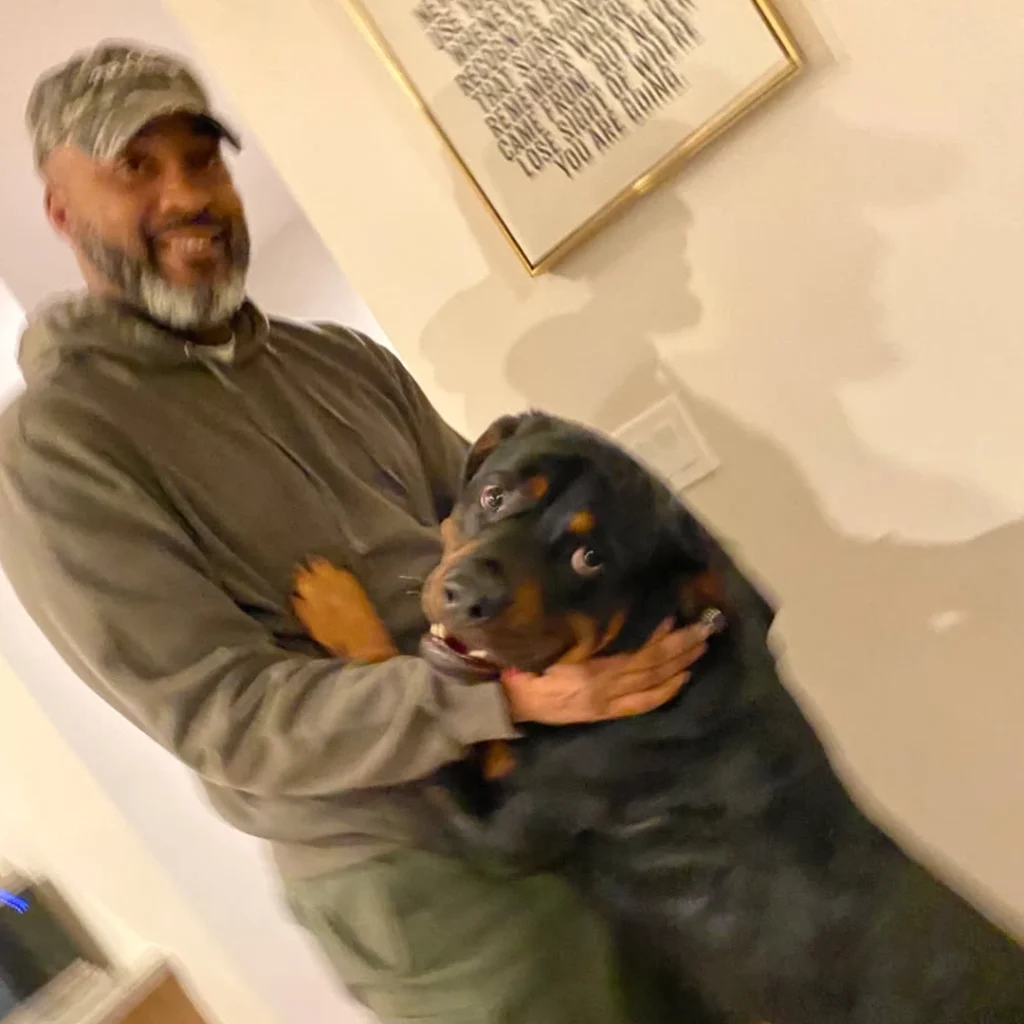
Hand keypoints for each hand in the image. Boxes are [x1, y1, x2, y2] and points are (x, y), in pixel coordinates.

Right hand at [501, 620, 709, 724]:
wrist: (505, 698)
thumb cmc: (524, 660)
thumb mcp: (551, 639)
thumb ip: (584, 629)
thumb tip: (620, 612)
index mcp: (590, 667)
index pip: (638, 651)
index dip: (661, 635)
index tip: (677, 616)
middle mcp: (604, 686)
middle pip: (652, 665)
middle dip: (680, 646)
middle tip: (704, 628)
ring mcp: (606, 702)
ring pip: (652, 683)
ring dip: (680, 665)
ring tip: (700, 647)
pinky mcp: (602, 713)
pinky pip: (641, 704)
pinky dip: (665, 691)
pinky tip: (682, 679)